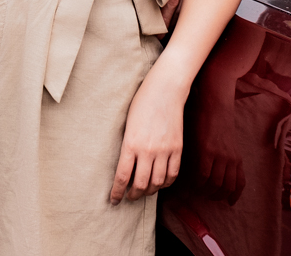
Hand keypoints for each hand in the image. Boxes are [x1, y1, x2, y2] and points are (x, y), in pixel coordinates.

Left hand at [110, 69, 187, 202]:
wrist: (164, 90)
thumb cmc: (141, 103)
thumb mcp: (127, 125)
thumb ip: (128, 147)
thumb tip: (126, 168)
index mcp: (131, 143)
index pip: (122, 177)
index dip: (117, 192)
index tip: (114, 200)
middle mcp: (148, 150)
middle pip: (140, 184)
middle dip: (133, 195)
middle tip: (129, 197)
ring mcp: (164, 151)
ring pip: (157, 183)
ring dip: (149, 191)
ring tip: (143, 191)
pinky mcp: (177, 149)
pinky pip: (173, 174)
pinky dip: (166, 183)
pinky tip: (160, 183)